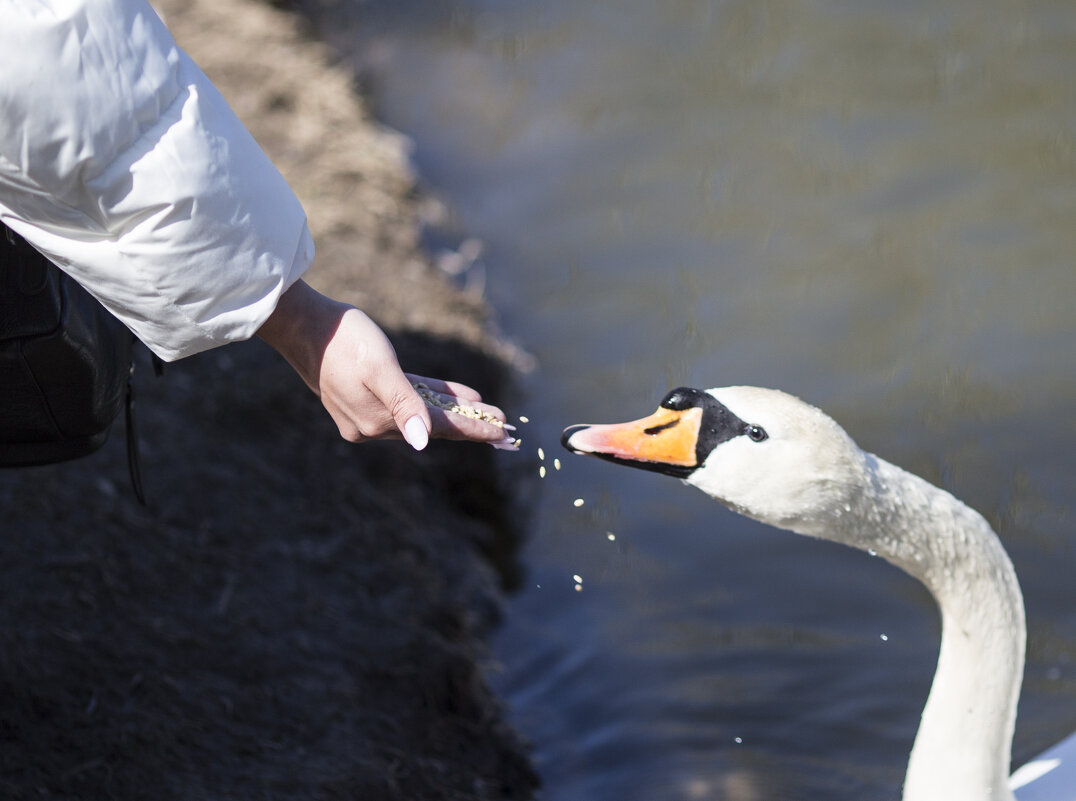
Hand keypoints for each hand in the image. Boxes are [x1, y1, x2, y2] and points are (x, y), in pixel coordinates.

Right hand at [257, 280, 516, 449]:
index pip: (437, 428)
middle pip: (433, 424)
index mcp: (378, 422)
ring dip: (455, 411)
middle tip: (506, 428)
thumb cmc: (344, 340)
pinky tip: (460, 398)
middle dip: (470, 425)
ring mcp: (367, 413)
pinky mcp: (366, 396)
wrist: (304, 325)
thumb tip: (422, 440)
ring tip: (489, 411)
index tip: (502, 434)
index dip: (472, 430)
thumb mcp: (380, 367)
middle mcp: (372, 425)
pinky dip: (433, 397)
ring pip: (423, 412)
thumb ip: (405, 403)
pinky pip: (409, 399)